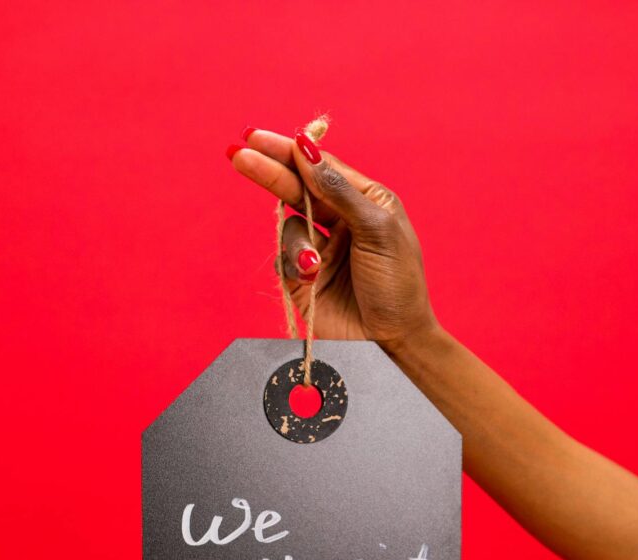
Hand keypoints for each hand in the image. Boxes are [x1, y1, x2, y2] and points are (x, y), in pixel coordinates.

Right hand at [227, 127, 437, 353]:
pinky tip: (312, 276)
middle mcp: (341, 222)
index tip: (259, 138)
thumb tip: (306, 151)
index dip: (290, 152)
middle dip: (269, 172)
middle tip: (239, 154)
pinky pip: (282, 261)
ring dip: (296, 242)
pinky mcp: (303, 281)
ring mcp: (320, 251)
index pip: (321, 168)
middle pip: (296, 188)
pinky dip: (293, 264)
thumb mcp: (377, 230)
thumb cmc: (398, 286)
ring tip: (313, 264)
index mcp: (365, 202)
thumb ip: (339, 190)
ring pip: (287, 227)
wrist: (391, 343)